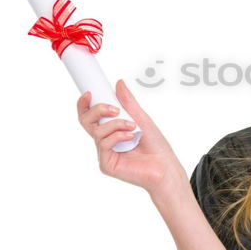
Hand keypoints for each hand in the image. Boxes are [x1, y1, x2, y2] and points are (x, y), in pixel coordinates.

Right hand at [77, 79, 186, 196]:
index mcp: (110, 130)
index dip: (85, 104)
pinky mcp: (106, 164)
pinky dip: (117, 136)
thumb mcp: (142, 118)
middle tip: (115, 109)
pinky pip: (103, 144)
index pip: (90, 115)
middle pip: (86, 121)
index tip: (90, 93)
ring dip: (115, 124)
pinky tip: (131, 138)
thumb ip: (129, 103)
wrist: (165, 166)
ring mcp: (104, 153)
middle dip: (97, 110)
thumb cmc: (156, 145)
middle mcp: (104, 141)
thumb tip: (119, 83)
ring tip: (133, 127)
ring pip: (96, 131)